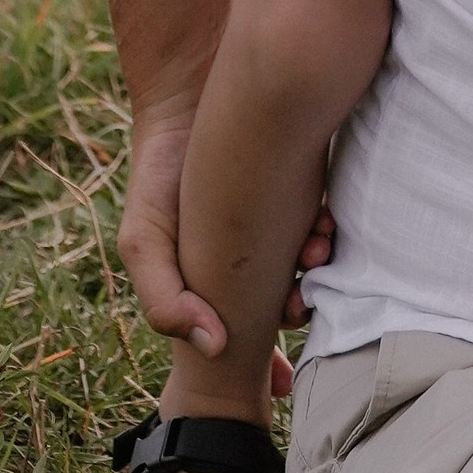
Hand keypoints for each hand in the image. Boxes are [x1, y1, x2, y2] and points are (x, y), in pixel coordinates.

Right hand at [121, 105, 335, 368]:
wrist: (190, 94)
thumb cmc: (161, 173)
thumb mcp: (143, 241)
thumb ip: (163, 300)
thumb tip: (214, 346)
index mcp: (215, 284)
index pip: (245, 342)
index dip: (264, 368)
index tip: (280, 379)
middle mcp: (252, 259)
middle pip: (290, 308)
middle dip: (301, 310)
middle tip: (303, 300)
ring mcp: (281, 226)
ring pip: (312, 271)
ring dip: (321, 272)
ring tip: (315, 252)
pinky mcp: (305, 192)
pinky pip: (327, 229)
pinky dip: (329, 234)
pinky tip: (324, 226)